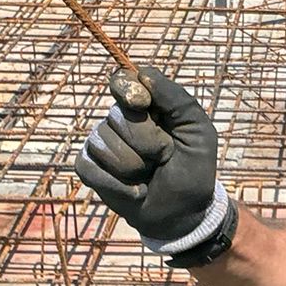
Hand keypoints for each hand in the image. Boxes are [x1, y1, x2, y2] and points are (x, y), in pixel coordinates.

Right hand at [73, 67, 230, 256]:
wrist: (183, 212)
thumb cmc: (193, 166)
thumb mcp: (197, 129)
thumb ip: (175, 97)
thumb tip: (141, 73)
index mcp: (146, 104)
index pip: (123, 81)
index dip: (128, 91)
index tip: (142, 103)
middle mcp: (119, 119)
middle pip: (117, 116)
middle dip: (147, 142)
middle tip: (164, 157)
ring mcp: (101, 143)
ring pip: (104, 144)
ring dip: (134, 167)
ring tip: (149, 174)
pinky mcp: (89, 168)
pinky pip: (89, 167)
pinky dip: (117, 185)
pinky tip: (135, 190)